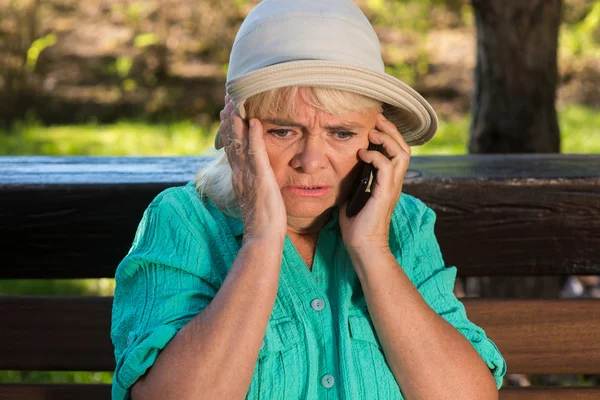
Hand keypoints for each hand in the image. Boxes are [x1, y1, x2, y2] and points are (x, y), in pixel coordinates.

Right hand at [220, 95, 287, 242]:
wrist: (263, 236)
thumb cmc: (264, 220)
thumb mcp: (256, 196)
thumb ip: (253, 183)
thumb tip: (255, 177)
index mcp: (239, 176)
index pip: (232, 147)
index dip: (228, 128)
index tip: (226, 111)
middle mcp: (240, 172)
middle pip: (231, 140)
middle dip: (229, 118)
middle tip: (227, 98)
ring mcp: (248, 174)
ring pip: (239, 142)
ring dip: (236, 121)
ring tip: (234, 101)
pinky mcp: (260, 177)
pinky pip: (256, 153)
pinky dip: (253, 136)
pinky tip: (253, 121)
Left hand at [338, 113, 410, 257]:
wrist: (362, 245)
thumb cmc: (356, 225)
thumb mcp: (353, 197)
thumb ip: (354, 183)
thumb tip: (342, 171)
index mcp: (388, 183)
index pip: (397, 153)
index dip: (389, 137)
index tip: (375, 126)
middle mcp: (394, 183)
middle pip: (404, 149)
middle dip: (392, 131)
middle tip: (378, 120)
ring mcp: (391, 188)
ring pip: (401, 154)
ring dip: (387, 139)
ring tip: (373, 133)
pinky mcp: (384, 193)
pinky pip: (386, 167)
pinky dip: (376, 156)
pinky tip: (362, 154)